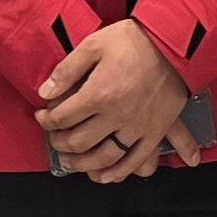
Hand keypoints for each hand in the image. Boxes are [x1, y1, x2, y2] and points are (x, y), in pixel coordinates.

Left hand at [37, 22, 193, 182]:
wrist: (173, 43)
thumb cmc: (134, 41)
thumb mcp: (94, 45)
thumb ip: (67, 70)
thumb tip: (45, 91)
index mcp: (98, 93)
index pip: (62, 117)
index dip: (46, 120)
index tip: (42, 117)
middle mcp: (116, 115)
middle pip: (79, 141)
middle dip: (60, 142)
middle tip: (54, 138)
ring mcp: (137, 127)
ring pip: (103, 157)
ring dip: (82, 163)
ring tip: (71, 160)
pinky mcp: (155, 132)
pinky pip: (135, 160)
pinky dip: (118, 172)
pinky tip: (106, 175)